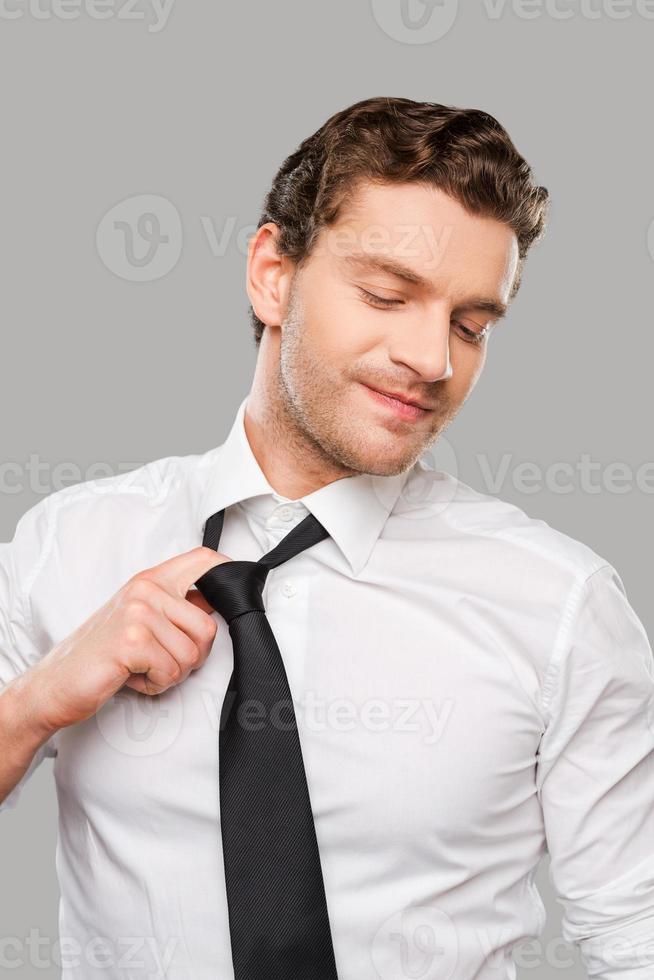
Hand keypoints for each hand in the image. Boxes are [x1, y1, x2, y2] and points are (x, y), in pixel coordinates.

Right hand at [22, 546, 230, 734]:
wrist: (54, 684)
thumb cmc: (99, 655)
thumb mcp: (139, 620)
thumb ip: (173, 608)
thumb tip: (215, 605)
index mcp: (150, 581)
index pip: (203, 560)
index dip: (228, 571)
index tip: (239, 587)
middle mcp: (145, 590)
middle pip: (208, 627)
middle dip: (192, 658)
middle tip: (160, 661)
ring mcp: (138, 613)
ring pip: (192, 655)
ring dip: (170, 674)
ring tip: (141, 668)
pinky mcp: (132, 641)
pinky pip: (171, 671)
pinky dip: (155, 685)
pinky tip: (131, 676)